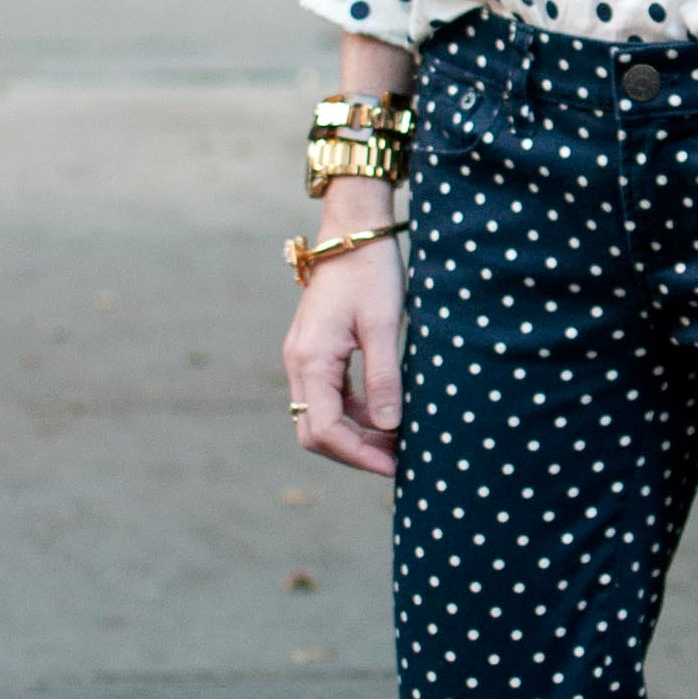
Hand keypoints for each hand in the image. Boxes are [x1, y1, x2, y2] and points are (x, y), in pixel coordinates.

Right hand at [284, 205, 405, 476]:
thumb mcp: (384, 325)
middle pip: (314, 431)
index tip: (395, 466)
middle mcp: (298, 363)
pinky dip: (356, 412)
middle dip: (354, 452)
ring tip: (399, 440)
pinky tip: (388, 411)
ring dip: (356, 434)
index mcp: (311, 360)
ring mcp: (304, 358)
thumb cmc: (370, 272)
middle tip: (397, 460)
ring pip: (320, 416)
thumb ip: (384, 378)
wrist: (352, 232)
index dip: (359, 456)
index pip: (325, 430)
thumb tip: (388, 428)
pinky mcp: (315, 352)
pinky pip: (329, 396)